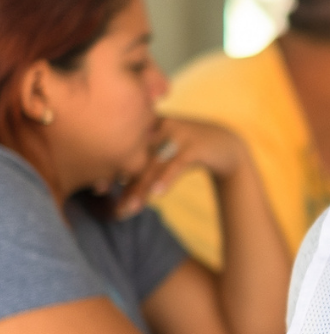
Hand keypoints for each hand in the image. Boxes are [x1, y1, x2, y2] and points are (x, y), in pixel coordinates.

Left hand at [115, 118, 249, 218]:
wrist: (226, 145)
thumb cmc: (186, 152)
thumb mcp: (162, 153)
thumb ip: (141, 166)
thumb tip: (114, 188)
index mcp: (147, 122)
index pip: (122, 146)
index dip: (108, 167)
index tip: (98, 189)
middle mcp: (160, 124)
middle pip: (135, 156)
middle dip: (121, 182)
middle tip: (112, 205)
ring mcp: (178, 133)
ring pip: (152, 163)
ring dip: (140, 188)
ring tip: (129, 210)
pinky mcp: (196, 145)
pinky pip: (176, 163)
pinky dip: (166, 179)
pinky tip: (156, 194)